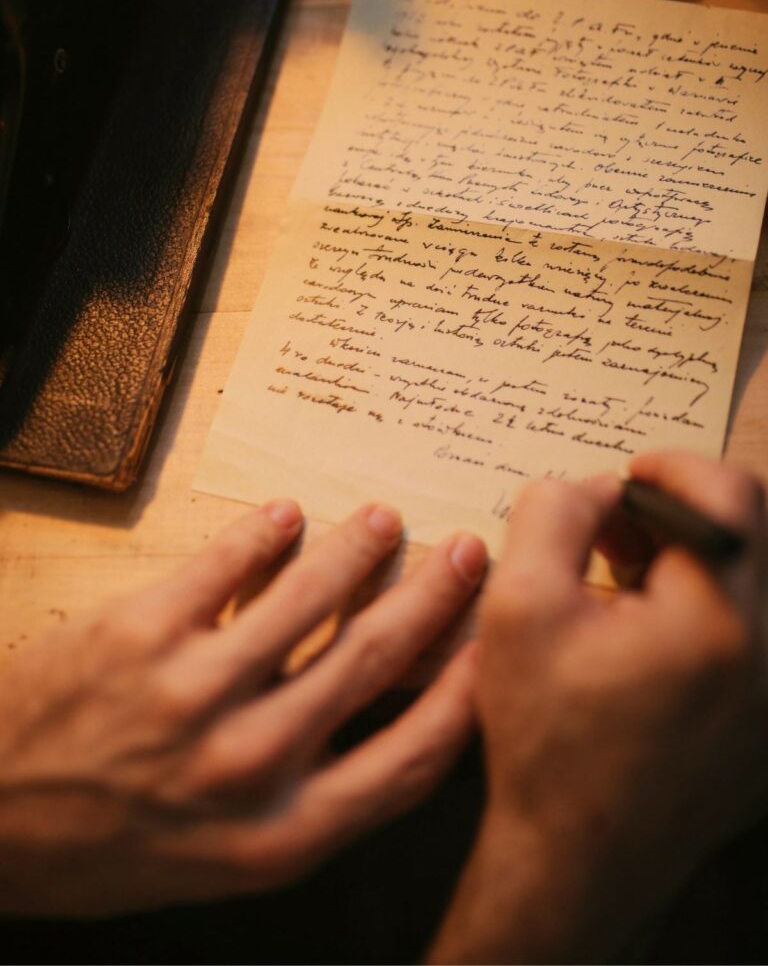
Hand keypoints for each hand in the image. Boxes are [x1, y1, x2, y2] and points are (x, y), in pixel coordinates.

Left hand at [0, 500, 486, 915]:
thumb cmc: (110, 848)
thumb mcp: (224, 860)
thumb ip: (307, 798)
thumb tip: (380, 716)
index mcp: (280, 835)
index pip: (409, 761)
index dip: (465, 695)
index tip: (490, 647)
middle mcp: (248, 764)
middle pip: (373, 661)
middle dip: (431, 597)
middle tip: (465, 553)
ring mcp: (194, 691)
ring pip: (310, 599)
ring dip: (357, 550)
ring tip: (382, 520)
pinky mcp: (141, 632)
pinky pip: (226, 565)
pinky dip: (265, 534)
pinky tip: (287, 515)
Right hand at [430, 451, 766, 963]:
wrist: (578, 856)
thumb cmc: (546, 738)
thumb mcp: (518, 608)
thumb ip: (553, 515)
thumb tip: (595, 485)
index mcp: (717, 622)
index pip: (727, 493)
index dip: (672, 467)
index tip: (625, 479)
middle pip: (754, 529)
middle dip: (684, 510)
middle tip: (620, 530)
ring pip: (755, 577)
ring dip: (697, 556)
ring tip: (629, 578)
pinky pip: (756, 627)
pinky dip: (712, 603)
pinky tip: (652, 628)